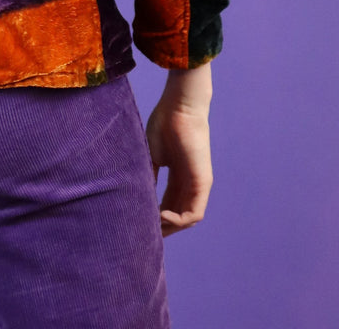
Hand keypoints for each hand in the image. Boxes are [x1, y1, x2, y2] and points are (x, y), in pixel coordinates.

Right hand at [144, 65, 212, 236]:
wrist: (178, 107)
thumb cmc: (163, 124)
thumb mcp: (151, 156)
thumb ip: (148, 176)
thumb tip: (136, 196)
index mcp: (178, 177)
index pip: (167, 205)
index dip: (154, 216)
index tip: (138, 220)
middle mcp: (189, 184)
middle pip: (177, 215)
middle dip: (161, 227)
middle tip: (142, 232)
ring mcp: (198, 185)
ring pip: (186, 219)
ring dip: (169, 227)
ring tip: (150, 225)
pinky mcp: (202, 183)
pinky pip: (194, 213)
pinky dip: (178, 220)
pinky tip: (161, 216)